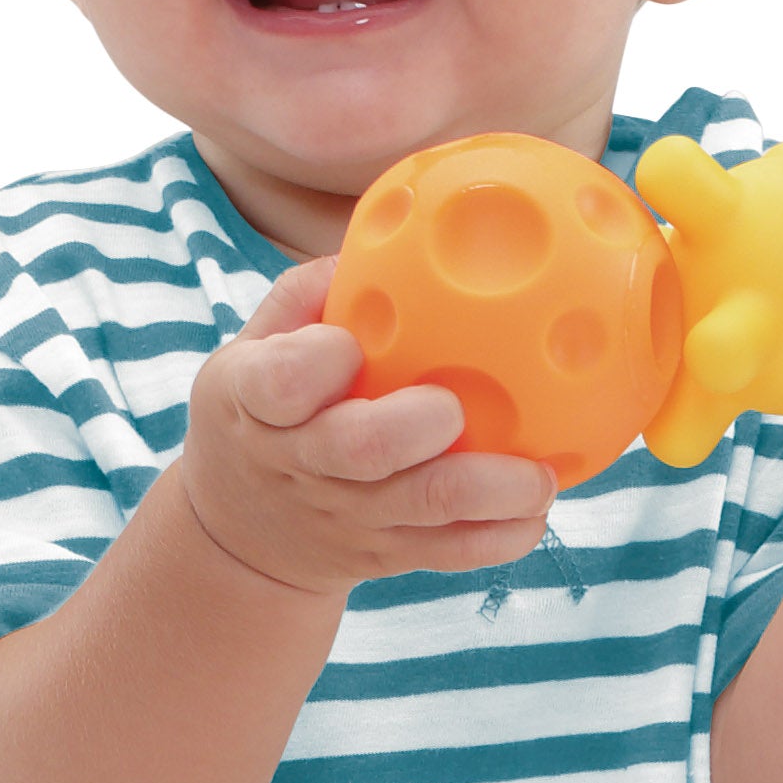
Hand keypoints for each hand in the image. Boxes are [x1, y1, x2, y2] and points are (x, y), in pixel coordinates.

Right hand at [177, 256, 558, 596]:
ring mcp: (349, 517)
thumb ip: (310, 293)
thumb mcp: (253, 347)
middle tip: (456, 408)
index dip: (313, 366)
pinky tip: (538, 508)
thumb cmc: (266, 411)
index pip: (276, 384)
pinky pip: (451, 552)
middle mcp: (302, 464)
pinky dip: (500, 536)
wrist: (242, 533)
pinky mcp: (388, 554)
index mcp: (256, 403)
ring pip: (422, 510)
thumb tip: (395, 229)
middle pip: (358, 451)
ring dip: (488, 491)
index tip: (346, 344)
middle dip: (411, 430)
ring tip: (541, 475)